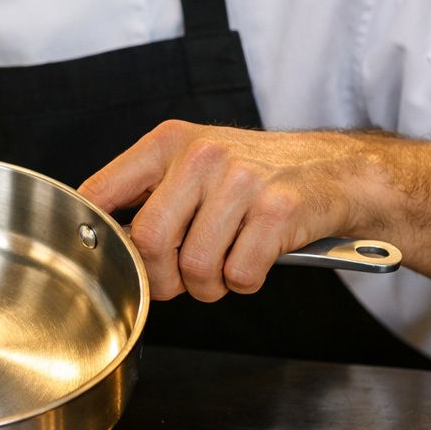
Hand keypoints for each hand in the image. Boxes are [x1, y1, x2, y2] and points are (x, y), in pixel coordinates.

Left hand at [77, 122, 381, 301]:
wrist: (333, 170)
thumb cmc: (254, 175)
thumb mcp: (192, 162)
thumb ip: (147, 193)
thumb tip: (102, 240)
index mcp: (167, 142)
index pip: (101, 193)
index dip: (97, 238)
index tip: (105, 258)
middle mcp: (201, 155)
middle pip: (149, 241)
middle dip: (160, 279)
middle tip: (177, 282)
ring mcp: (241, 181)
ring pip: (196, 267)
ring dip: (207, 287)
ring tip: (222, 269)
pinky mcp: (277, 210)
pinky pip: (239, 275)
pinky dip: (243, 283)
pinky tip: (252, 261)